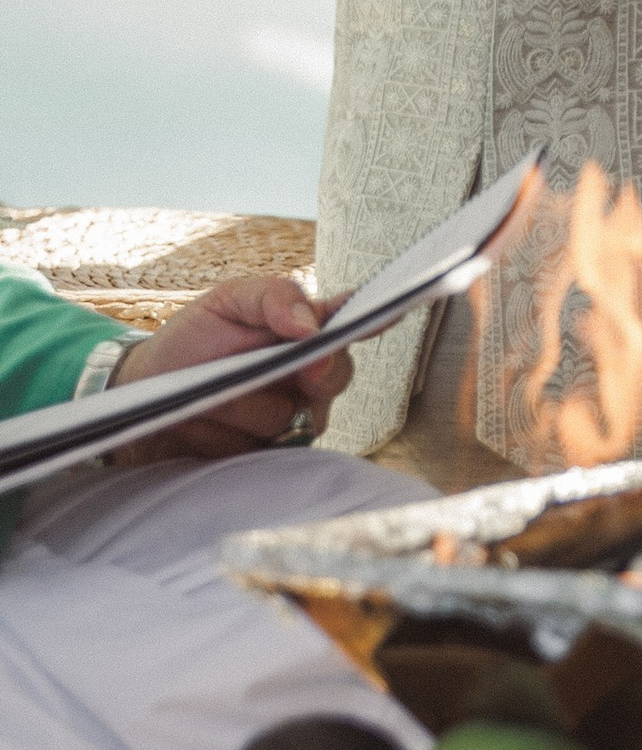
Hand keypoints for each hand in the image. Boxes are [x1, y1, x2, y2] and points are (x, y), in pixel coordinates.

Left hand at [104, 276, 352, 470]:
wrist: (146, 392)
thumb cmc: (193, 339)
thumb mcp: (226, 302)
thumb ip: (273, 297)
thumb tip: (313, 324)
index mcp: (307, 328)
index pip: (352, 320)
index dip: (375, 318)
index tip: (386, 316)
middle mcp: (311, 373)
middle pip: (336, 376)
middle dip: (310, 372)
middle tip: (291, 368)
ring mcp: (295, 415)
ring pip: (296, 416)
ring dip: (248, 405)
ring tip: (211, 396)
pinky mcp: (271, 452)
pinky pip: (270, 449)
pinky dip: (233, 434)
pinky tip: (209, 423)